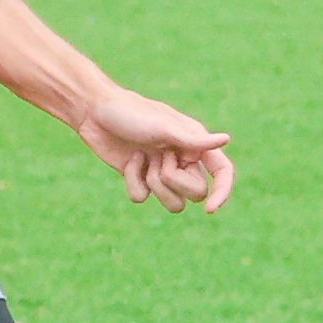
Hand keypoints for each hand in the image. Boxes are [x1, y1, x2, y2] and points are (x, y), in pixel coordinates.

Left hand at [73, 89, 235, 213]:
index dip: (222, 192)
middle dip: (175, 181)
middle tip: (160, 157)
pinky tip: (129, 160)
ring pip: (174, 204)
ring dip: (156, 185)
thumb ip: (194, 139)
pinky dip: (134, 181)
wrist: (95, 112)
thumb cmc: (132, 113)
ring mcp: (161, 172)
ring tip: (143, 158)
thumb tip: (227, 139)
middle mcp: (183, 160)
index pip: (222, 172)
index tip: (210, 210)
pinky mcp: (140, 179)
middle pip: (196, 193)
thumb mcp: (164, 126)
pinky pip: (143, 198)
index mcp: (195, 143)